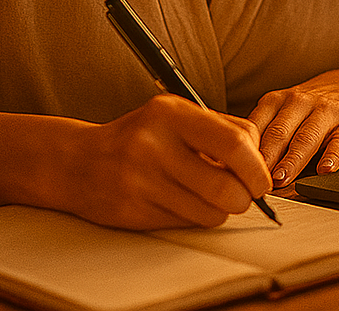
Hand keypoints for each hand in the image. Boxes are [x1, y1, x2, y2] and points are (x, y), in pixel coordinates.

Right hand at [64, 93, 271, 229]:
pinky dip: (197, 218)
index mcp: (171, 113)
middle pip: (227, 186)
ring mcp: (142, 180)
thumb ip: (218, 130)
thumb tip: (261, 160)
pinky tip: (184, 203)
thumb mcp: (175, 116)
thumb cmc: (139, 136)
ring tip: (212, 198)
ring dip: (222, 212)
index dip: (257, 167)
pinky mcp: (134, 210)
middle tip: (245, 195)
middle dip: (245, 198)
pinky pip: (187, 224)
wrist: (77, 162)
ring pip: (211, 212)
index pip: (234, 142)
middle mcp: (155, 144)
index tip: (260, 177)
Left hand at [247, 67, 338, 185]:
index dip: (245, 150)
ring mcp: (326, 111)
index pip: (257, 125)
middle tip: (255, 181)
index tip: (236, 171)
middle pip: (279, 132)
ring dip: (292, 159)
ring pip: (307, 137)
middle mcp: (300, 102)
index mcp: (276, 101)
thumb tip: (232, 165)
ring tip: (282, 179)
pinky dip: (333, 155)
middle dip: (266, 157)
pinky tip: (325, 169)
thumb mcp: (281, 110)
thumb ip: (262, 133)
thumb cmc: (309, 107)